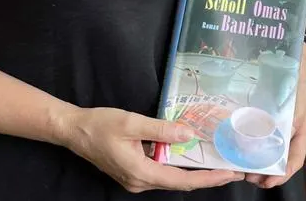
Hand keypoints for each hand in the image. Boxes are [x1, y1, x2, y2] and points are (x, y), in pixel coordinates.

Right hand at [58, 106, 243, 192]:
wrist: (74, 131)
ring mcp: (135, 180)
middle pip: (179, 183)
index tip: (228, 174)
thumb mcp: (133, 122)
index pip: (181, 181)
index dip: (207, 179)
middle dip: (206, 178)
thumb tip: (188, 135)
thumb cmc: (101, 124)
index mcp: (140, 172)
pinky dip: (177, 167)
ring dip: (193, 173)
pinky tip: (191, 157)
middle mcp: (139, 182)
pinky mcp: (133, 174)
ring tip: (217, 164)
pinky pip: (161, 173)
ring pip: (170, 179)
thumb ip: (162, 129)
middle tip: (231, 169)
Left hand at [246, 45, 305, 187]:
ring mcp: (272, 121)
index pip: (295, 157)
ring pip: (262, 147)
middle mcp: (286, 127)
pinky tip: (234, 144)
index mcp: (300, 127)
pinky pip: (252, 131)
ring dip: (252, 159)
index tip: (268, 182)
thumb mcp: (301, 94)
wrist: (291, 52)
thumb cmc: (298, 74)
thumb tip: (286, 136)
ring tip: (238, 165)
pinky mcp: (260, 112)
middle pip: (276, 157)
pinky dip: (245, 142)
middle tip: (247, 176)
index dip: (283, 173)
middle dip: (263, 170)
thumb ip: (295, 114)